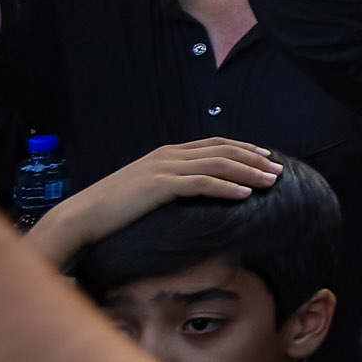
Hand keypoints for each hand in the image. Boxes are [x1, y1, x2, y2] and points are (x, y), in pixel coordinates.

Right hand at [23, 138, 280, 261]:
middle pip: (223, 151)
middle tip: (280, 170)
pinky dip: (227, 187)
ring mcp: (164, 168)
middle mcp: (169, 154)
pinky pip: (201, 184)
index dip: (244, 149)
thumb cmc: (114, 210)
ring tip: (272, 183)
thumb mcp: (147, 191)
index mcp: (168, 153)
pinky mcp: (159, 186)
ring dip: (249, 173)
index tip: (267, 157)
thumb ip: (171, 184)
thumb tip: (194, 192)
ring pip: (218, 165)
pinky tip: (245, 195)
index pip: (215, 145)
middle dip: (254, 159)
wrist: (81, 217)